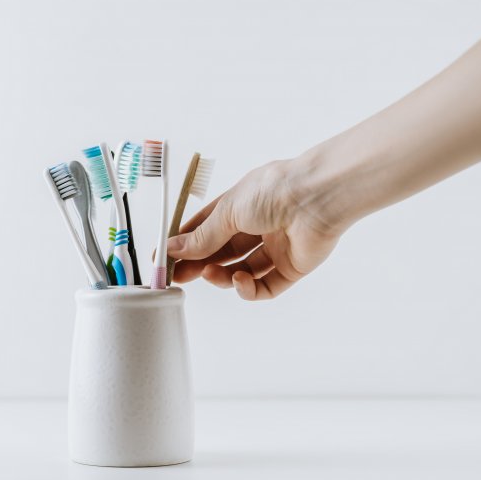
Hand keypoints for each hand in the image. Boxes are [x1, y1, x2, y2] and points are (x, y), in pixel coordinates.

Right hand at [167, 160, 341, 300]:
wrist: (316, 198)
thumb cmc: (273, 191)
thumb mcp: (228, 212)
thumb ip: (202, 236)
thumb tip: (173, 249)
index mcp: (239, 205)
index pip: (205, 228)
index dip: (185, 243)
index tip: (164, 258)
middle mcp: (256, 226)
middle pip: (221, 252)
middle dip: (198, 264)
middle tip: (178, 276)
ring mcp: (274, 247)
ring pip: (240, 271)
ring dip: (221, 276)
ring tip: (209, 274)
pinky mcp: (291, 267)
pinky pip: (264, 286)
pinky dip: (248, 288)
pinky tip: (240, 280)